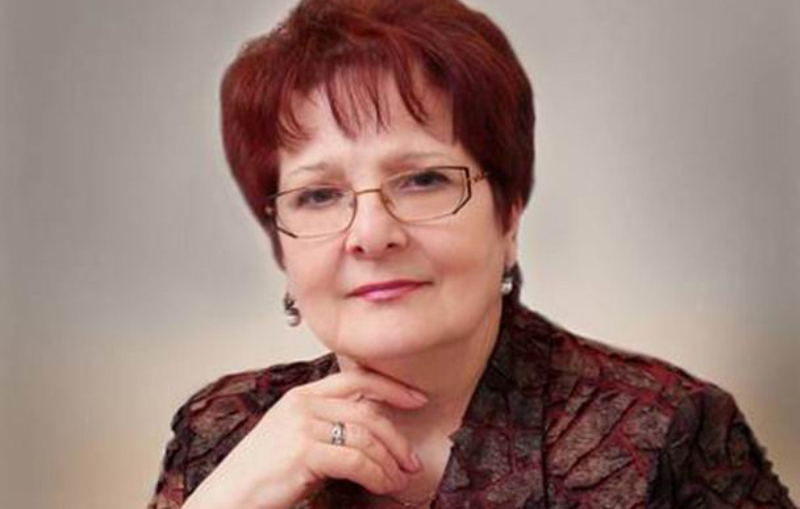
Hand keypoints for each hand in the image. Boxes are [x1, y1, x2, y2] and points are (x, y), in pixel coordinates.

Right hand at [182, 368, 426, 508]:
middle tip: (411, 459)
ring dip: (389, 462)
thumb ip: (325, 424)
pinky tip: (382, 485)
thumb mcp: (293, 436)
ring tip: (397, 479)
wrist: (228, 498)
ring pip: (366, 438)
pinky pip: (356, 461)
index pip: (356, 378)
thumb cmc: (259, 474)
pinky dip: (376, 475)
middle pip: (367, 411)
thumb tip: (370, 431)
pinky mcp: (304, 452)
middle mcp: (302, 405)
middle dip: (397, 437)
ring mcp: (302, 426)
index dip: (391, 387)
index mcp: (301, 396)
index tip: (416, 399)